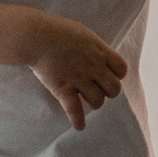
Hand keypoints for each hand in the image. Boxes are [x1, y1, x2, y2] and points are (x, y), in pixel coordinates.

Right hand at [29, 15, 128, 131]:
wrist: (36, 36)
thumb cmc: (58, 31)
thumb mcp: (84, 34)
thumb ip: (95, 48)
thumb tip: (101, 57)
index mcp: (100, 51)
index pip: (122, 69)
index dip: (117, 74)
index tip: (107, 74)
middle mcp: (93, 66)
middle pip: (114, 89)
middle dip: (108, 92)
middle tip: (97, 89)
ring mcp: (78, 78)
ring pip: (98, 101)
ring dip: (93, 103)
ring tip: (85, 99)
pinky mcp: (63, 88)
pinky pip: (74, 109)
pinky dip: (77, 120)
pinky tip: (79, 126)